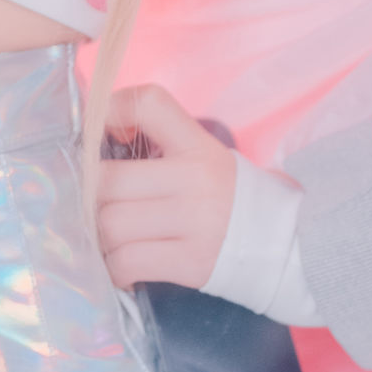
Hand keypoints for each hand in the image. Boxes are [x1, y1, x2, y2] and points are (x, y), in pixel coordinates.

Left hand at [96, 84, 235, 290]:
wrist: (282, 244)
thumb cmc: (227, 198)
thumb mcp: (204, 157)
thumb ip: (159, 145)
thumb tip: (97, 144)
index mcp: (197, 146)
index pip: (150, 104)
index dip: (111, 109)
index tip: (98, 135)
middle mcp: (195, 179)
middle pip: (107, 179)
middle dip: (89, 195)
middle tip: (93, 205)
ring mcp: (193, 222)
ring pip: (110, 224)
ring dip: (100, 237)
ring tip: (110, 241)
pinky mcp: (190, 262)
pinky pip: (127, 261)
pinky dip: (114, 268)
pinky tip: (122, 267)